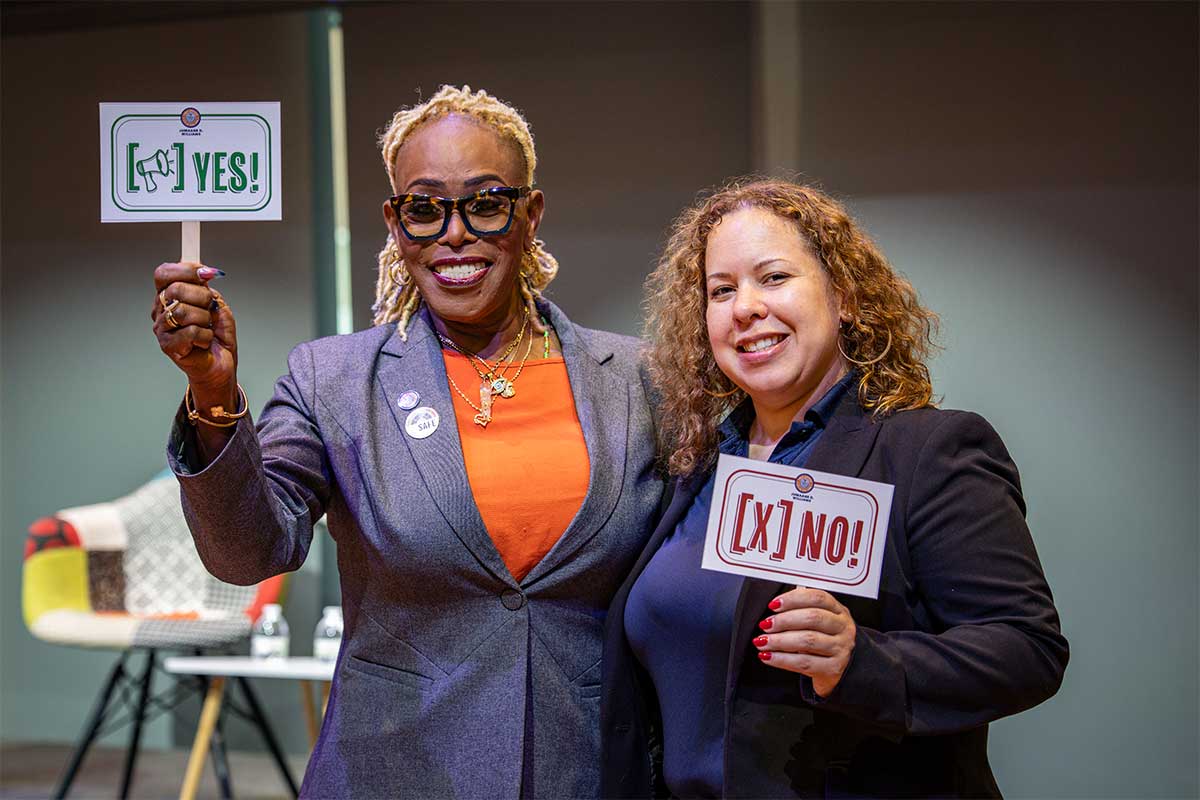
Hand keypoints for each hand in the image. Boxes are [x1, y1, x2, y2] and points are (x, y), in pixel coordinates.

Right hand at [151, 262, 236, 393]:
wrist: (221, 364)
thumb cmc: (216, 335)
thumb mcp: (216, 305)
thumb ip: (207, 288)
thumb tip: (204, 272)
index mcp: (169, 296)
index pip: (164, 273)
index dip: (185, 269)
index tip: (206, 273)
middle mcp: (161, 310)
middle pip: (175, 290)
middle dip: (202, 297)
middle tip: (210, 308)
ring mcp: (162, 329)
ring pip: (182, 311)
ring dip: (204, 319)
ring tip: (207, 328)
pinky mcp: (168, 346)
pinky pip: (190, 332)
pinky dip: (206, 336)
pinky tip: (204, 342)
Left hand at [753, 586, 856, 696]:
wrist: (842, 669)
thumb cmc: (825, 641)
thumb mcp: (820, 623)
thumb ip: (801, 611)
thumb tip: (774, 608)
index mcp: (838, 611)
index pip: (817, 598)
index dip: (793, 599)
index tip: (774, 605)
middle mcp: (842, 628)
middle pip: (813, 618)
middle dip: (784, 620)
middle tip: (766, 624)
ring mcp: (840, 648)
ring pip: (807, 640)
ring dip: (779, 641)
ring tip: (763, 642)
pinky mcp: (833, 668)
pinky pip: (803, 662)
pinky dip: (782, 659)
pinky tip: (769, 657)